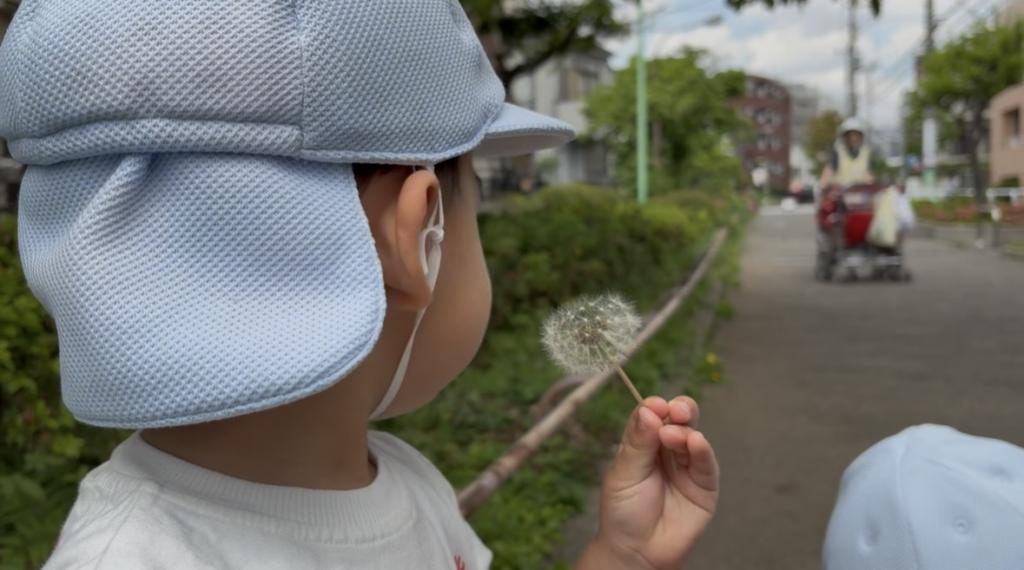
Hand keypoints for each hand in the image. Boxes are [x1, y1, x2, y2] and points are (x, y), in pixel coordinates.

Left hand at [578, 396, 718, 569]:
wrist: (637, 551)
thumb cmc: (623, 512)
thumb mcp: (624, 474)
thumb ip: (638, 443)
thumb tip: (649, 410)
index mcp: (643, 444)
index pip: (651, 416)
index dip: (654, 408)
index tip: (654, 405)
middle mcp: (667, 451)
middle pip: (678, 420)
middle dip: (679, 410)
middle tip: (675, 410)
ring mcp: (686, 466)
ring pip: (692, 437)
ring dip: (686, 431)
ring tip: (673, 435)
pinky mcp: (704, 485)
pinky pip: (706, 463)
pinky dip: (702, 450)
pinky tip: (695, 442)